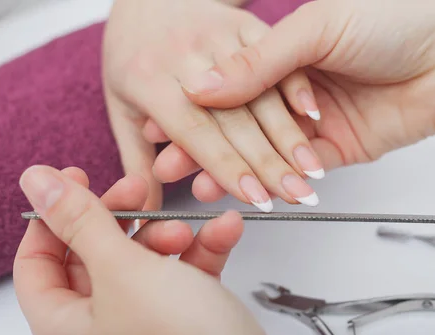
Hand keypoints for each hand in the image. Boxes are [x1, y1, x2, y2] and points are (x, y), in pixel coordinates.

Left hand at [14, 165, 338, 334]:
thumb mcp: (124, 270)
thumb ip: (80, 222)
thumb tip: (36, 182)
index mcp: (64, 329)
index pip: (35, 261)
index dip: (53, 215)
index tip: (79, 178)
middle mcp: (100, 332)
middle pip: (93, 257)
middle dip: (120, 220)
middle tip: (140, 191)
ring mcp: (145, 330)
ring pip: (143, 264)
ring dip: (166, 235)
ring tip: (187, 229)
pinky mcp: (187, 326)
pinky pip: (184, 277)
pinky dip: (201, 252)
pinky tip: (224, 231)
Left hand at [102, 0, 323, 211]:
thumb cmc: (131, 57)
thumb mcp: (120, 108)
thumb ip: (136, 161)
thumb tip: (142, 214)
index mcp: (149, 80)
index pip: (197, 133)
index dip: (228, 169)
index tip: (256, 199)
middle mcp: (184, 55)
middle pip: (236, 118)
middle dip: (270, 163)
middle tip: (295, 195)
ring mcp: (216, 33)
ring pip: (261, 91)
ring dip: (291, 134)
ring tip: (311, 172)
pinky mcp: (241, 21)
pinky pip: (275, 57)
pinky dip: (296, 86)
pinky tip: (314, 118)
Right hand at [178, 0, 434, 170]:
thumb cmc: (393, 24)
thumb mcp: (316, 30)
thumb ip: (258, 62)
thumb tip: (204, 85)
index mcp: (283, 52)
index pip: (228, 86)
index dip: (196, 107)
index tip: (161, 124)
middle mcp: (293, 89)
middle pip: (239, 123)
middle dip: (201, 144)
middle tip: (169, 162)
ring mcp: (311, 123)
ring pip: (262, 151)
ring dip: (228, 168)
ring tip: (195, 183)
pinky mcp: (332, 151)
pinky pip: (294, 169)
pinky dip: (268, 179)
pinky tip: (239, 187)